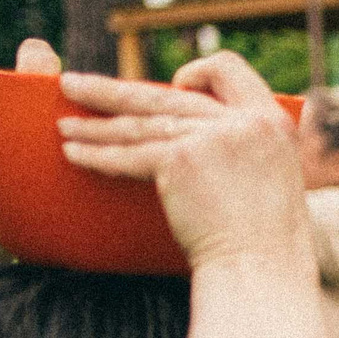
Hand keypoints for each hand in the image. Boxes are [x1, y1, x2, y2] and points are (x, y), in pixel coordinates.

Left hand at [57, 52, 306, 266]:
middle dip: (112, 90)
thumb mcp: (274, 173)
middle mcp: (242, 121)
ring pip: (140, 123)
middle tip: (72, 85)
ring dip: (96, 125)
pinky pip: (131, 154)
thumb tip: (201, 135)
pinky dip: (99, 155)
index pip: (227, 69)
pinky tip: (75, 153)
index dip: (197, 74)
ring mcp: (211, 137)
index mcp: (270, 119)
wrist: (263, 267)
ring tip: (64, 125)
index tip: (175, 87)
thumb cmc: (267, 238)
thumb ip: (244, 145)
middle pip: (166, 95)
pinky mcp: (181, 160)